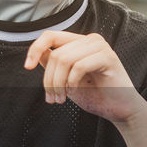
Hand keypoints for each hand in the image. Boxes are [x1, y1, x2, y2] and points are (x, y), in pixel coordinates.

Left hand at [23, 30, 146, 126]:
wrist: (119, 110)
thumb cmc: (94, 95)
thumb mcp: (66, 79)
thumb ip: (54, 65)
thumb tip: (38, 54)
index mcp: (79, 42)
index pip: (50, 36)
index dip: (35, 49)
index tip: (27, 67)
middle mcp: (90, 40)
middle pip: (55, 54)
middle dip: (49, 79)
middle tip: (52, 98)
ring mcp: (101, 46)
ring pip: (64, 59)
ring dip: (58, 83)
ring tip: (61, 98)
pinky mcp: (109, 57)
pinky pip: (78, 66)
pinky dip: (72, 82)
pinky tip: (74, 92)